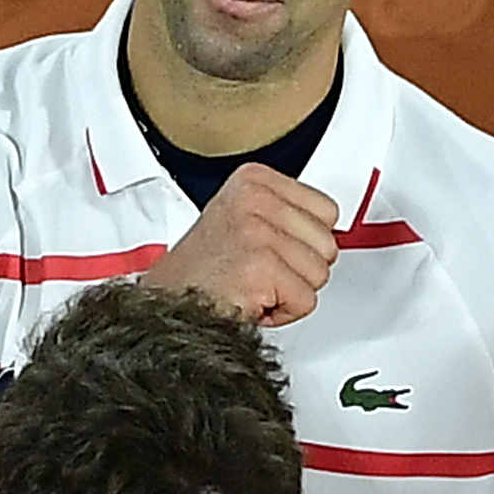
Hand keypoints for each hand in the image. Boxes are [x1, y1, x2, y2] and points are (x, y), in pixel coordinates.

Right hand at [136, 164, 336, 327]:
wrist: (165, 307)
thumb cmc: (200, 273)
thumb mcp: (241, 219)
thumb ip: (285, 214)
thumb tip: (328, 227)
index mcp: (254, 180)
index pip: (327, 210)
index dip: (302, 241)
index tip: (269, 249)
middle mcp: (256, 200)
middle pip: (327, 243)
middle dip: (298, 268)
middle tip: (259, 271)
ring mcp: (258, 232)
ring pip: (319, 274)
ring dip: (289, 292)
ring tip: (253, 285)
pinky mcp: (262, 267)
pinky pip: (306, 301)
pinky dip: (283, 313)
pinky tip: (252, 301)